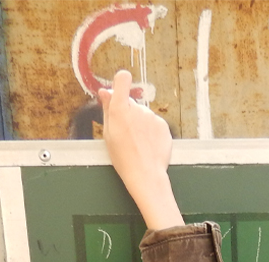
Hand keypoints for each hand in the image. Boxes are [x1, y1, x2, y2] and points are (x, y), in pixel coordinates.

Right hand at [98, 70, 182, 229]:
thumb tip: (105, 92)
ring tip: (138, 144)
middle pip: (132, 103)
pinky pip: (155, 123)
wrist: (145, 175)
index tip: (119, 87)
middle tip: (126, 134)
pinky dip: (151, 131)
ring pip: (144, 114)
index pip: (122, 79)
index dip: (120, 82)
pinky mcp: (163, 125)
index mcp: (120, 110)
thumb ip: (107, 109)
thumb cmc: (124, 158)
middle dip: (128, 113)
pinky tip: (148, 145)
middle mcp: (137, 109)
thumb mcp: (108, 134)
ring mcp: (152, 116)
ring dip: (140, 124)